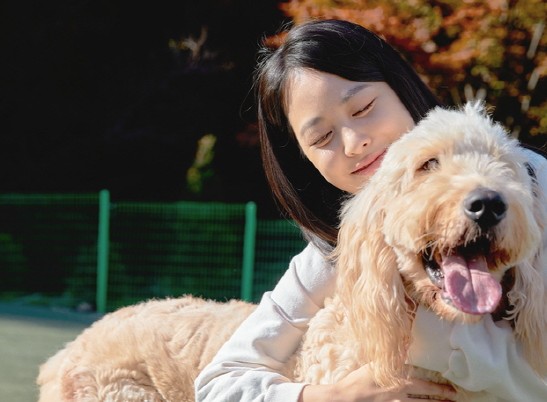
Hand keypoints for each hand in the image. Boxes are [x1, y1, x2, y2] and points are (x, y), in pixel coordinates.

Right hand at [299, 364, 456, 401]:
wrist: (345, 399)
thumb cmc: (358, 381)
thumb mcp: (374, 365)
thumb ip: (390, 358)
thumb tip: (404, 345)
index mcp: (398, 384)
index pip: (425, 388)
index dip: (440, 390)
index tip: (453, 390)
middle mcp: (400, 399)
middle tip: (455, 401)